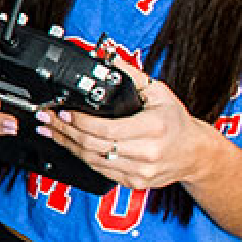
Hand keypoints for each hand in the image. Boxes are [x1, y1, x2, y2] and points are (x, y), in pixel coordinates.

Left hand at [41, 75, 228, 192]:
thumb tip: (108, 58)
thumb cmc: (176, 122)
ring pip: (93, 160)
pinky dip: (80, 156)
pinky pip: (100, 170)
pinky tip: (68, 145)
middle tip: (47, 118)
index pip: (108, 129)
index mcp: (154, 128)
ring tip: (50, 130)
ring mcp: (140, 172)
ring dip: (67, 144)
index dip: (81, 122)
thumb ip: (131, 76)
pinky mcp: (134, 182)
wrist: (195, 154)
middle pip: (95, 145)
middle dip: (65, 131)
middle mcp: (148, 153)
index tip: (63, 112)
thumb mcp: (159, 92)